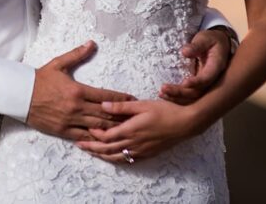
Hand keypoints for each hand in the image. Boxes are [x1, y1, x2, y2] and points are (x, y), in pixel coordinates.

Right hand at [26, 41, 135, 140]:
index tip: (133, 99)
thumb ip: (77, 54)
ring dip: (112, 129)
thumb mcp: (58, 64)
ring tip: (126, 130)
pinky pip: (83, 136)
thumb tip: (91, 43)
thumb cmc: (40, 78)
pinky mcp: (63, 130)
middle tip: (135, 117)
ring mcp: (70, 120)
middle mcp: (77, 107)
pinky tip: (105, 140)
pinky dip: (95, 139)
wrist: (20, 94)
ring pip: (97, 127)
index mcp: (78, 90)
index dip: (122, 98)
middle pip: (105, 114)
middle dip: (122, 116)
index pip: (106, 96)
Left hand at [77, 99, 203, 162]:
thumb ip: (121, 106)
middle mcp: (134, 143)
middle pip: (108, 149)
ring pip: (117, 157)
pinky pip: (128, 160)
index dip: (94, 134)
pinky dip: (116, 159)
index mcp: (131, 130)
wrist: (185, 124)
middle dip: (92, 147)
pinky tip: (111, 157)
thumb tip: (103, 105)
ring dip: (102, 155)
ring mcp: (141, 151)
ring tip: (91, 152)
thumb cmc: (164, 111)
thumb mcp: (142, 105)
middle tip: (79, 145)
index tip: (85, 129)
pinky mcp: (147, 154)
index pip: (107, 136)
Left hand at [158, 28, 230, 103]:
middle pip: (198, 92)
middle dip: (181, 92)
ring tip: (161, 94)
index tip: (184, 83)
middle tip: (164, 88)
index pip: (208, 78)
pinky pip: (188, 93)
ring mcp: (205, 84)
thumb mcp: (205, 38)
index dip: (197, 82)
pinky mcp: (197, 85)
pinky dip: (177, 96)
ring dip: (177, 97)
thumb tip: (185, 52)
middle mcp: (212, 79)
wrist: (217, 44)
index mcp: (217, 66)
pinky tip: (164, 94)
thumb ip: (197, 45)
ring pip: (193, 96)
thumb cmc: (211, 40)